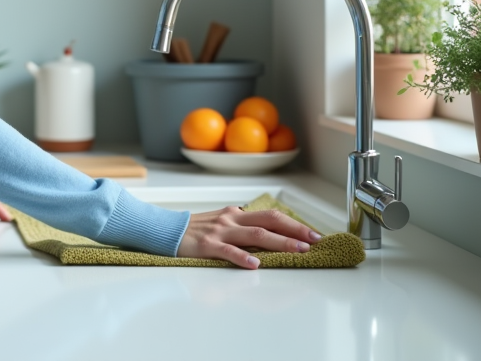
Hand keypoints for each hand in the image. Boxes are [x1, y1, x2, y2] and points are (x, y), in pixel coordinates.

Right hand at [177, 206, 321, 268]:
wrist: (165, 230)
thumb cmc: (195, 231)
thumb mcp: (222, 224)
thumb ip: (243, 229)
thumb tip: (269, 239)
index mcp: (237, 214)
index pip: (271, 217)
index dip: (295, 224)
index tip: (315, 235)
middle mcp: (232, 219)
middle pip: (270, 221)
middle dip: (296, 230)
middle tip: (315, 240)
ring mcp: (220, 232)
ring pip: (256, 235)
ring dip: (280, 242)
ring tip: (299, 250)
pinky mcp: (207, 245)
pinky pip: (228, 251)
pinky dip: (242, 257)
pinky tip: (255, 265)